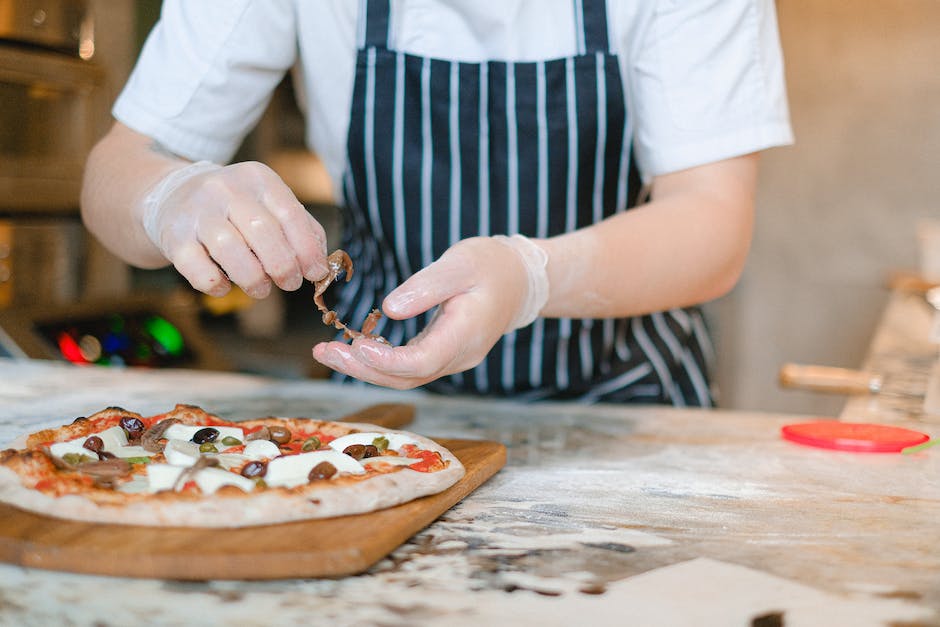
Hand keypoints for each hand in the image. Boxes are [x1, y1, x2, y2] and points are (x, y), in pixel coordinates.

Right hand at [140, 161, 328, 297]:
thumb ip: (302, 229)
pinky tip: (225, 286)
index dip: (307, 249)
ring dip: (253, 279)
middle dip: (283, 266)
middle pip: (262, 231)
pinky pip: (198, 268)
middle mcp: (225, 188)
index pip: (290, 214)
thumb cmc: (237, 209)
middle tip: (290, 284)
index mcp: (258, 178)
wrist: (173, 196)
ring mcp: (196, 211)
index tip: (315, 273)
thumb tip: (322, 267)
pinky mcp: (174, 236)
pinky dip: (217, 285)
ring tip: (261, 289)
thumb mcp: (270, 204)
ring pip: (230, 249)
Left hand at [311, 235, 548, 388]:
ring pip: (404, 377)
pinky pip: (408, 367)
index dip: (387, 360)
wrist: (520, 280)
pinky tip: (354, 349)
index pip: (422, 361)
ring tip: (327, 352)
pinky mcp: (442, 354)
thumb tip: (389, 307)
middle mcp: (459, 356)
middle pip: (406, 377)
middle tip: (324, 351)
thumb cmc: (491, 265)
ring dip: (364, 368)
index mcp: (466, 334)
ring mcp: (451, 360)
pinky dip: (378, 361)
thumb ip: (426, 286)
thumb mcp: (460, 263)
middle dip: (362, 369)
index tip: (357, 345)